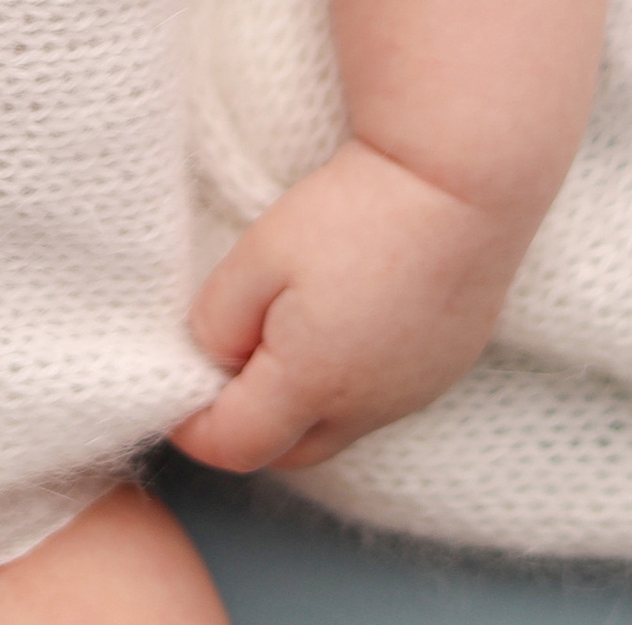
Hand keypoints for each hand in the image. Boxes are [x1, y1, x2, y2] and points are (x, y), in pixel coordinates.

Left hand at [170, 140, 526, 473]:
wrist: (462, 181)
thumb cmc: (355, 212)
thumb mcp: (259, 256)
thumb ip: (219, 320)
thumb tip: (210, 359)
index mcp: (313, 387)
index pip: (234, 445)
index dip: (191, 426)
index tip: (170, 387)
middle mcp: (368, 408)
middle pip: (288, 450)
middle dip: (243, 425)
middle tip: (216, 367)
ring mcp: (414, 392)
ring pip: (338, 425)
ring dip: (298, 402)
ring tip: (275, 333)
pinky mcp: (444, 366)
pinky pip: (379, 397)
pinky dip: (344, 380)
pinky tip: (338, 321)